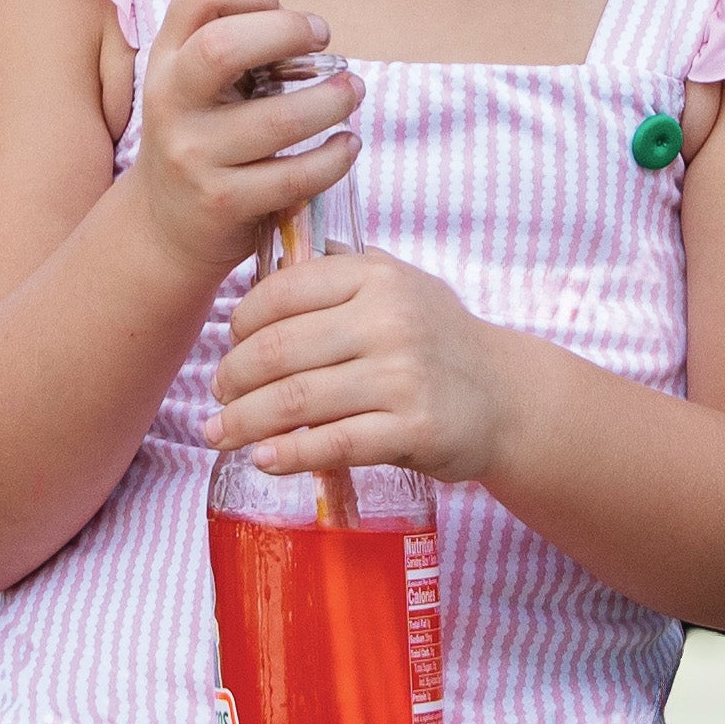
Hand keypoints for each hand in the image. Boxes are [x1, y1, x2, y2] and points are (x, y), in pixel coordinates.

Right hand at [129, 0, 356, 279]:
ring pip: (278, 119)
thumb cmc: (202, 137)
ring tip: (352, 93)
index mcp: (167, 59)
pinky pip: (294, 176)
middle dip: (288, 33)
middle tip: (325, 42)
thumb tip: (306, 31)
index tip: (285, 13)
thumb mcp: (197, 85)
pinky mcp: (222, 201)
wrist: (165, 224)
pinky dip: (334, 158)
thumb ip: (236, 49)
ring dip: (332, 101)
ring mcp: (193, 154)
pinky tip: (347, 145)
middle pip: (222, 47)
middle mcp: (170, 101)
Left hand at [213, 246, 516, 482]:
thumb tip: (263, 263)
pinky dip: (288, 455)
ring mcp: (403, 376)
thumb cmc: (435, 339)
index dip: (241, 323)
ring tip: (219, 434)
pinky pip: (333, 444)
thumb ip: (339, 270)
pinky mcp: (414, 429)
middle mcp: (390, 320)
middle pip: (278, 350)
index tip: (228, 346)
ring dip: (245, 422)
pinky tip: (263, 459)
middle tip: (217, 397)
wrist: (506, 397)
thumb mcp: (398, 284)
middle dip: (233, 378)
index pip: (282, 292)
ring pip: (296, 400)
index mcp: (376, 276)